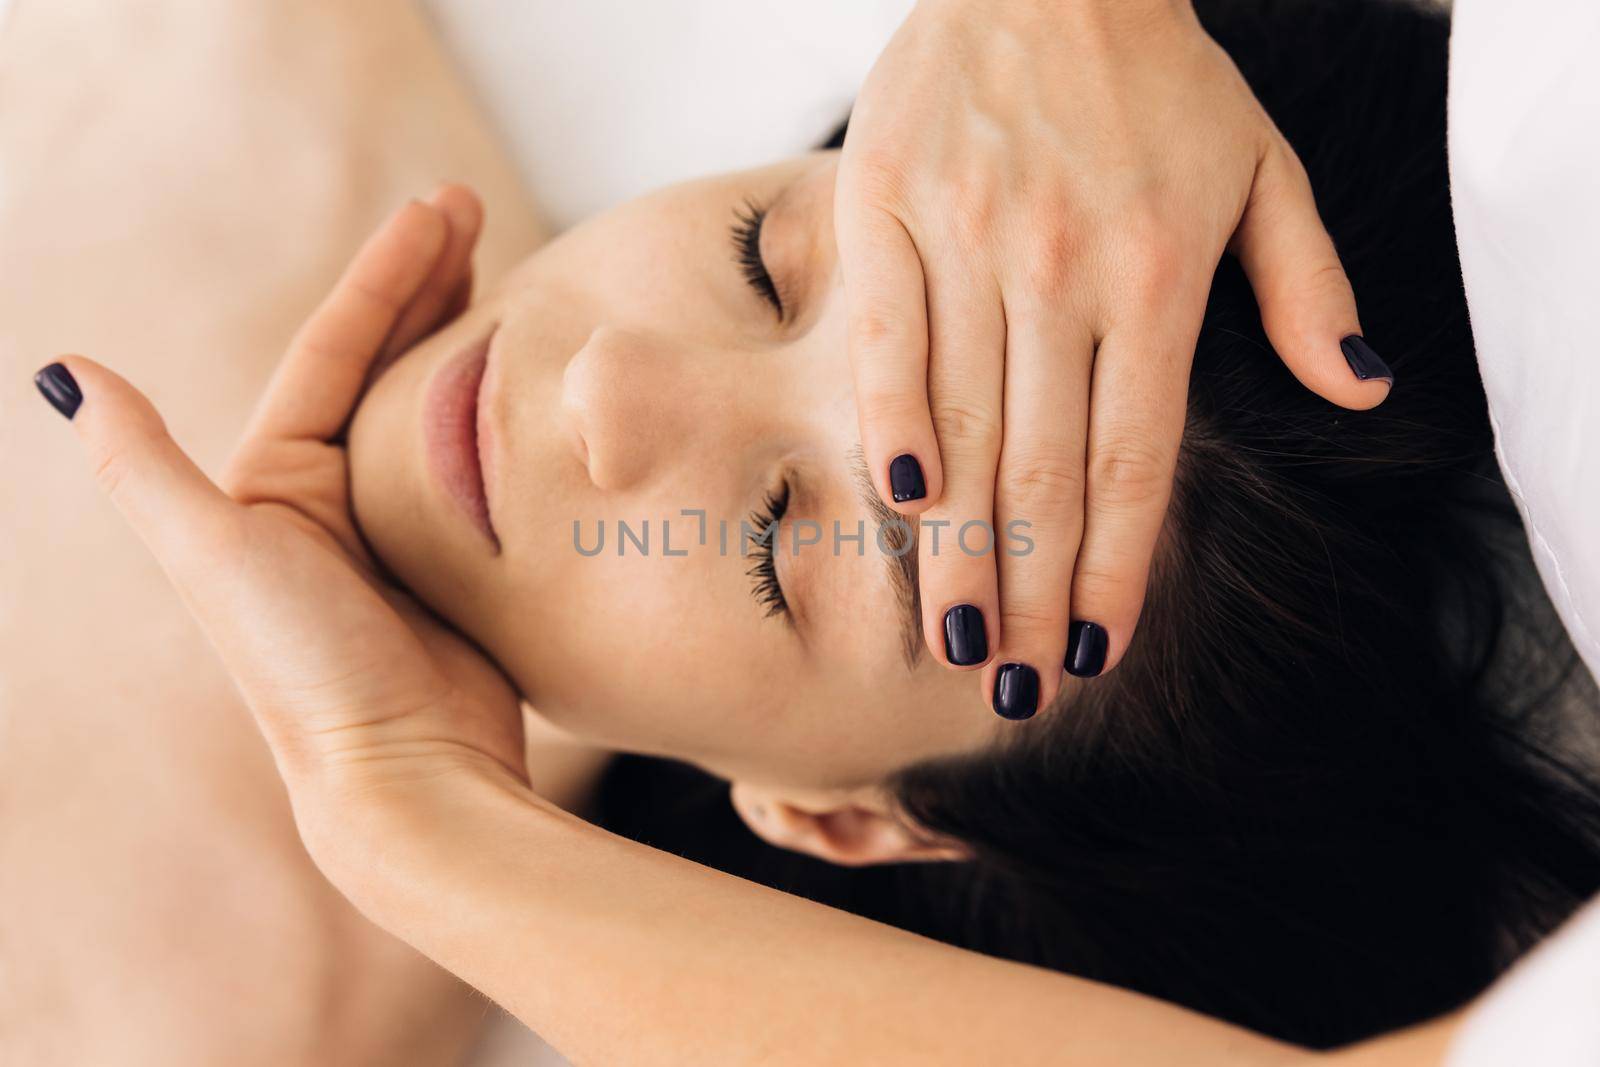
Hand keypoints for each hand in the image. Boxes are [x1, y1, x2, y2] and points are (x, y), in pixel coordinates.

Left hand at [35, 187, 529, 889]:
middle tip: (474, 207)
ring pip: (430, 404)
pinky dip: (497, 408)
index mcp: (274, 481)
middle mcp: (327, 497)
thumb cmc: (306, 670)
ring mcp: (393, 528)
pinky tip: (524, 380)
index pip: (337, 348)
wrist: (400, 775)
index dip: (387, 273)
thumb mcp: (214, 557)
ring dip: (458, 332)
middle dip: (424, 279)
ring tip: (499, 266)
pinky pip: (477, 462)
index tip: (444, 208)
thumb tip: (63, 368)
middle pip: (381, 361)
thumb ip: (145, 464)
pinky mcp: (453, 562)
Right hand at [836, 0, 1389, 716]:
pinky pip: (886, 333)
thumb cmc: (1158, 77)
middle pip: (1046, 466)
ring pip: (961, 420)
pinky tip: (898, 502)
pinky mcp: (887, 202)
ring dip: (961, 542)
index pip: (1138, 462)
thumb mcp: (1264, 167)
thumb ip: (1308, 288)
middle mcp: (1066, 269)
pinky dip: (888, 418)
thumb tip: (1361, 393)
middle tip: (1013, 688)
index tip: (1091, 656)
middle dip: (1031, 591)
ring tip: (955, 638)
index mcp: (1161, 275)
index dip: (1114, 571)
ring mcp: (972, 236)